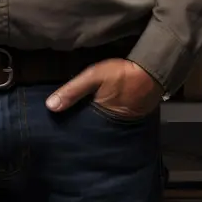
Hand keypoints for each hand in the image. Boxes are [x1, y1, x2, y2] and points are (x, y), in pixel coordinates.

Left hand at [45, 58, 162, 118]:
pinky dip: (104, 120)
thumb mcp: (93, 77)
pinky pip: (111, 122)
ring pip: (100, 127)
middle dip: (79, 128)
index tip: (54, 129)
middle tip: (62, 127)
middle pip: (89, 130)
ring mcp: (120, 124)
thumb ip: (73, 90)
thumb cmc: (121, 74)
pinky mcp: (128, 119)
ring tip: (77, 122)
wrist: (151, 71)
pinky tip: (97, 114)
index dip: (67, 128)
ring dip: (91, 124)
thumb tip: (50, 106)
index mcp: (98, 118)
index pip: (78, 129)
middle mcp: (109, 126)